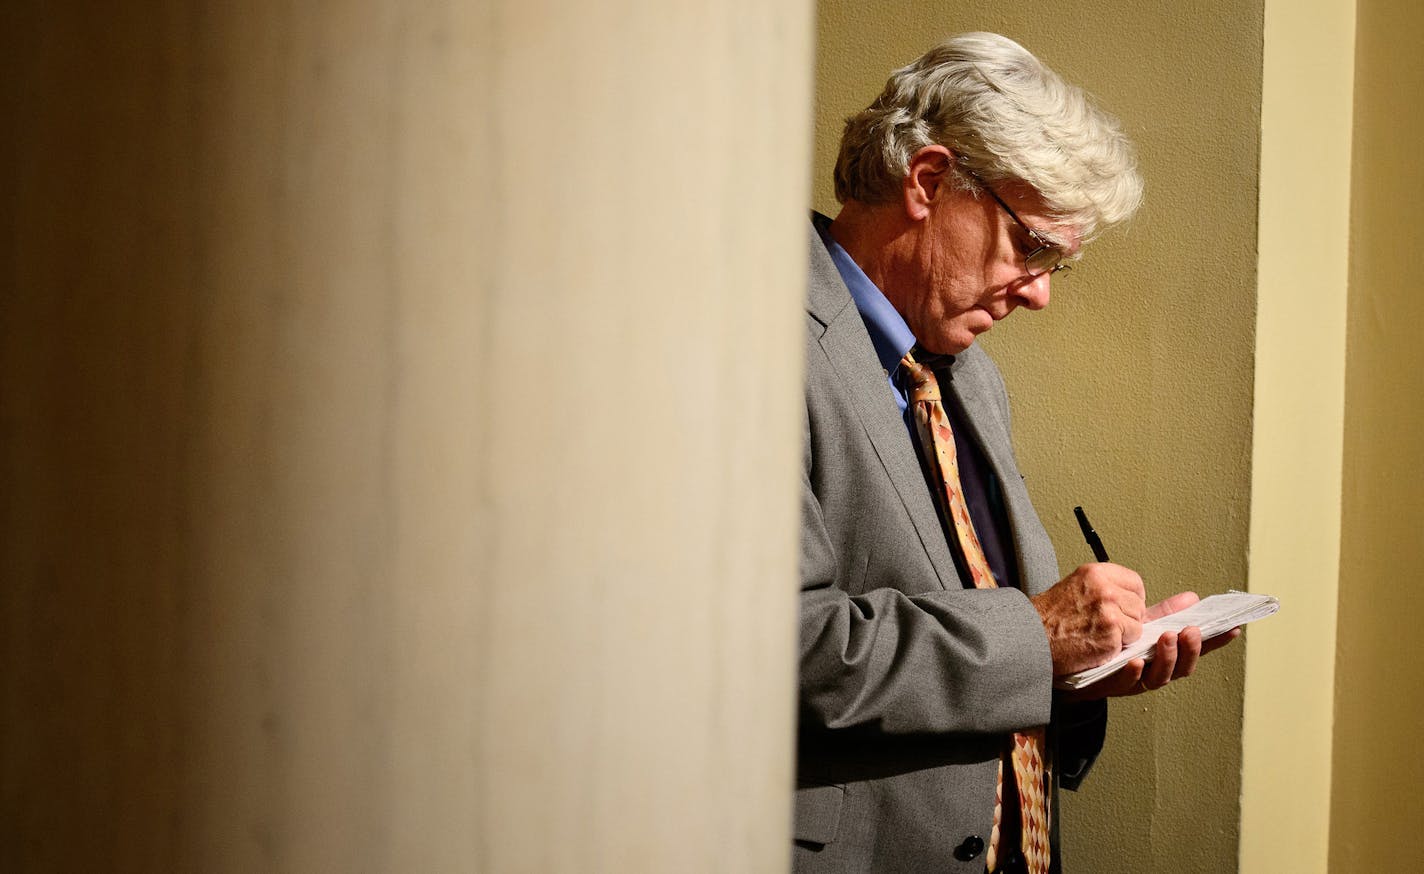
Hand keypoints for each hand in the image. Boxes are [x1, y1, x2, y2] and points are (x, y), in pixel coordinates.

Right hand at [1030, 563, 1147, 676]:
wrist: (1030, 638)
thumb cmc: (1046, 618)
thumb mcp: (1073, 588)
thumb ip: (1102, 588)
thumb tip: (1127, 595)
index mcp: (1095, 573)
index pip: (1134, 582)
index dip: (1131, 598)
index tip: (1122, 607)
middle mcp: (1104, 589)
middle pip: (1139, 604)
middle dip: (1127, 617)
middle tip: (1103, 624)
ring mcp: (1109, 611)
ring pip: (1137, 624)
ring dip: (1123, 633)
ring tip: (1097, 633)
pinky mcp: (1111, 634)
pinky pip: (1130, 641)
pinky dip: (1116, 646)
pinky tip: (1096, 643)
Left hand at [1068, 591, 1242, 699]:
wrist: (1062, 658)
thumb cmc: (1104, 641)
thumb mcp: (1138, 624)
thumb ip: (1164, 614)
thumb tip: (1192, 598)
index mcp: (1161, 657)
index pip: (1194, 650)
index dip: (1214, 642)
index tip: (1233, 628)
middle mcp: (1150, 673)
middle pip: (1180, 669)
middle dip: (1189, 651)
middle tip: (1190, 631)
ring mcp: (1130, 681)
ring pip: (1156, 678)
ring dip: (1166, 659)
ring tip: (1167, 639)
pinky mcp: (1105, 685)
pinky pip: (1121, 683)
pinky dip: (1131, 673)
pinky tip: (1135, 661)